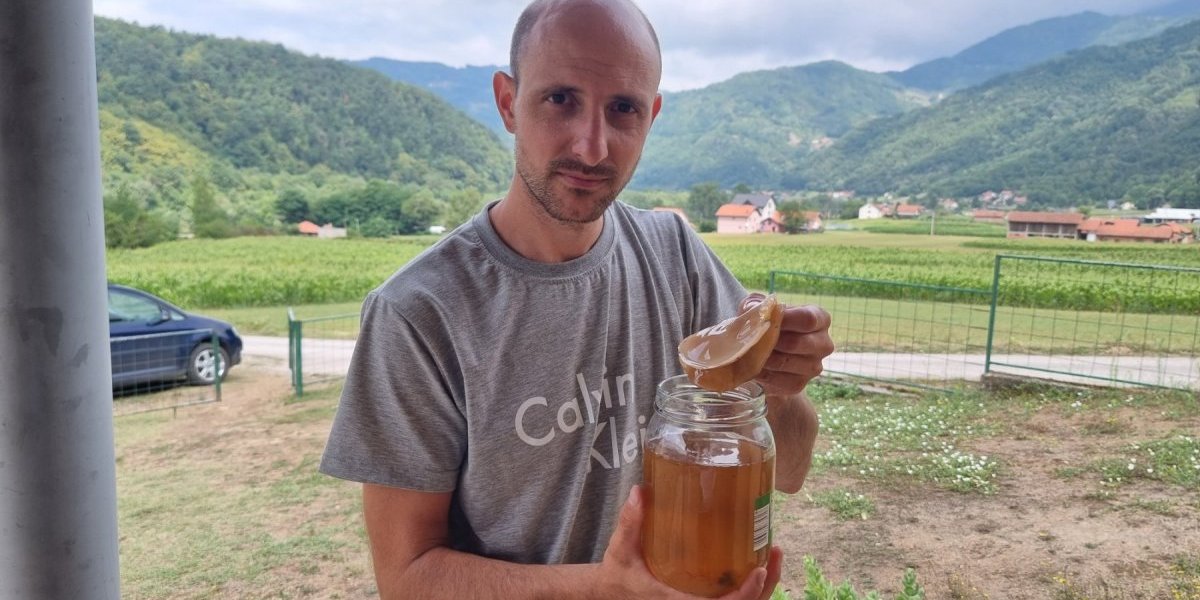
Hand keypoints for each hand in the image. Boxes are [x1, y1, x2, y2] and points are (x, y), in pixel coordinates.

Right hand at [597, 485, 782, 599]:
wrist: (611, 593)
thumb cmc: (618, 574)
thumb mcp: (621, 549)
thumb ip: (630, 522)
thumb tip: (640, 490)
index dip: (745, 595)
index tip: (760, 571)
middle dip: (765, 587)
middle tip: (775, 552)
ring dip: (764, 587)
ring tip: (774, 553)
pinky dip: (751, 588)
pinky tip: (758, 562)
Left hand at [742, 294, 833, 396]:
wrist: (768, 356)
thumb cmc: (767, 324)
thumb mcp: (761, 308)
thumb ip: (756, 303)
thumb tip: (754, 309)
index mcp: (820, 319)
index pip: (808, 319)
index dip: (785, 319)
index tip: (766, 319)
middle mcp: (823, 344)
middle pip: (798, 343)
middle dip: (771, 340)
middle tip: (752, 337)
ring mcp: (814, 366)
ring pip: (785, 362)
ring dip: (763, 357)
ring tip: (748, 351)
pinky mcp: (799, 384)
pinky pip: (778, 380)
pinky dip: (761, 372)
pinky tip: (751, 365)